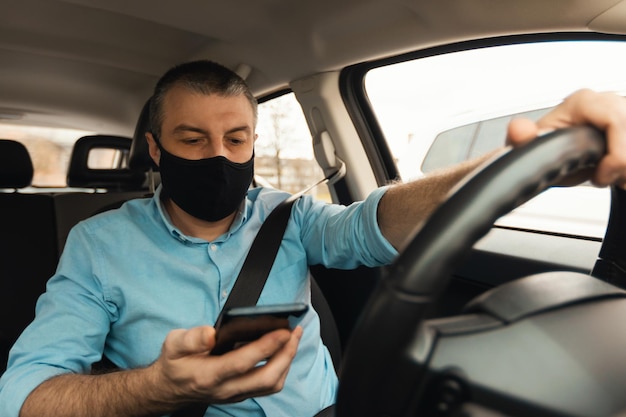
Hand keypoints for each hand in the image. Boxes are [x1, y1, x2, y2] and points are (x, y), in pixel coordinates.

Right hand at [151, 324, 302, 404]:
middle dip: (286, 354)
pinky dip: (281, 368)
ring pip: (271, 385)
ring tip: (292, 339)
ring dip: (287, 362)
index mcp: (209, 375)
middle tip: (294, 332)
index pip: (243, 362)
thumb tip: (211, 333)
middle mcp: (225, 388)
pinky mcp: (241, 394)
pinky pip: (268, 386)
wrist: (168, 389)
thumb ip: (191, 338)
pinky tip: (282, 352)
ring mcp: (235, 394)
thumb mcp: (173, 344)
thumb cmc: (173, 364)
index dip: (266, 346)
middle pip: (266, 378)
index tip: (282, 330)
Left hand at [506, 89, 625, 187]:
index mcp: (584, 102)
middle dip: (624, 164)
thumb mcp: (534, 148)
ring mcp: (623, 109)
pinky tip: (620, 172)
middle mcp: (608, 100)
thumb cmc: (550, 146)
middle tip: (607, 179)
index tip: (602, 176)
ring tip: (612, 175)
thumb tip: (519, 131)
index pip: (616, 121)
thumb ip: (522, 140)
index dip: (615, 155)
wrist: (558, 150)